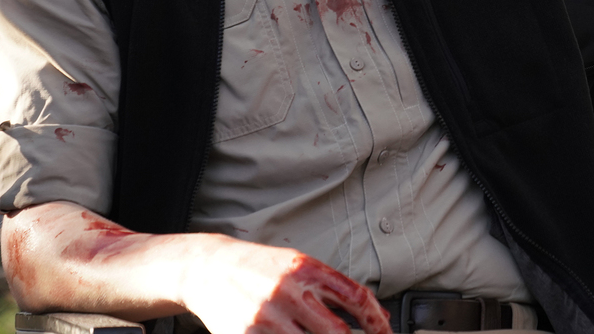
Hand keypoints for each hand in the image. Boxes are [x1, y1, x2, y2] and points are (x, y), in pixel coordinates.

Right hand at [181, 237, 391, 333]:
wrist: (208, 269)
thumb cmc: (259, 268)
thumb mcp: (298, 265)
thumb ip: (333, 289)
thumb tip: (374, 315)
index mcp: (306, 269)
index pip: (354, 298)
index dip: (377, 321)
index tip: (385, 333)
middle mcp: (288, 292)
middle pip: (336, 333)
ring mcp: (266, 318)